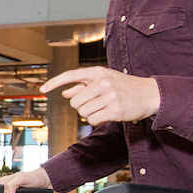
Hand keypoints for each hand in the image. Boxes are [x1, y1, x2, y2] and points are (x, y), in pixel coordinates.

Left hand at [42, 66, 159, 123]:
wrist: (149, 94)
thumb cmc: (124, 87)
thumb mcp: (104, 80)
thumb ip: (83, 86)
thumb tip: (64, 92)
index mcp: (98, 72)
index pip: (71, 75)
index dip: (54, 82)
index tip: (42, 89)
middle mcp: (102, 82)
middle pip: (74, 102)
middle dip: (81, 106)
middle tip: (95, 104)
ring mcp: (109, 96)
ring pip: (82, 112)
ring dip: (90, 114)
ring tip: (103, 108)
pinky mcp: (115, 110)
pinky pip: (93, 120)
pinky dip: (97, 120)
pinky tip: (107, 115)